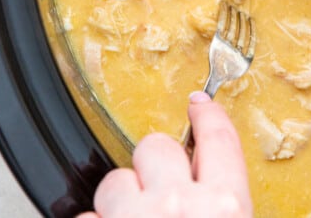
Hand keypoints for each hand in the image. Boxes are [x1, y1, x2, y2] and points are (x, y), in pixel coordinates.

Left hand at [78, 92, 251, 217]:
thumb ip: (223, 205)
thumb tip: (216, 191)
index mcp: (224, 208)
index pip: (219, 139)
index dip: (208, 116)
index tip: (200, 104)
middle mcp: (178, 205)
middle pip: (158, 147)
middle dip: (154, 165)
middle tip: (158, 190)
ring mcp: (132, 217)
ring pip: (115, 179)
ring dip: (120, 200)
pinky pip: (86, 214)